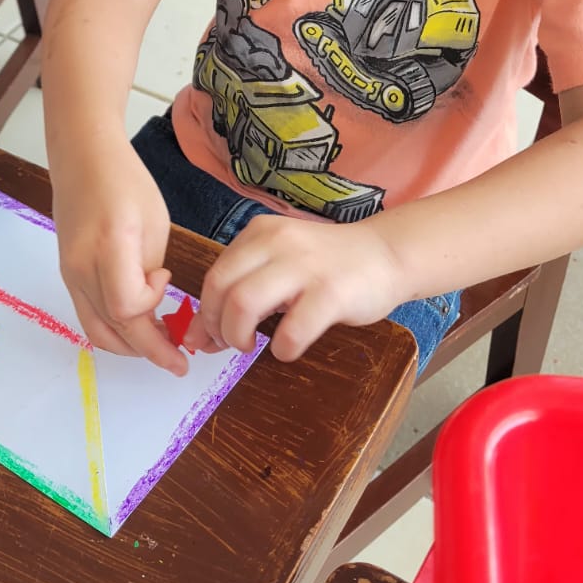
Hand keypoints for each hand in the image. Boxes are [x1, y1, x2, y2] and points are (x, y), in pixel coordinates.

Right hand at [53, 142, 186, 374]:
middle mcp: (82, 266)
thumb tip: (151, 306)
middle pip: (112, 328)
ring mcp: (69, 274)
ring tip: (159, 346)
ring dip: (129, 346)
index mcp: (110, 245)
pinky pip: (88, 317)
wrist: (82, 158)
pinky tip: (137, 326)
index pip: (126, 306)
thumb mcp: (154, 222)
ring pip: (96, 332)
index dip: (152, 306)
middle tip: (179, 360)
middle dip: (149, 350)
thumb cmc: (127, 182)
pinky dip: (113, 330)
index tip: (168, 280)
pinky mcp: (67, 276)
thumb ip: (150, 269)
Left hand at [184, 217, 406, 362]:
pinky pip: (292, 329)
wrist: (387, 254)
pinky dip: (282, 348)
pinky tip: (288, 348)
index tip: (212, 335)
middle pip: (220, 286)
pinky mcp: (332, 292)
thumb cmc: (328, 266)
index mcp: (260, 234)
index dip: (206, 312)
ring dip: (239, 335)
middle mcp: (278, 241)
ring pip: (244, 302)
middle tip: (232, 343)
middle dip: (216, 325)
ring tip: (252, 347)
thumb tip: (195, 337)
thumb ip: (241, 291)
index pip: (214, 274)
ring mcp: (305, 265)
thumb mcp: (279, 267)